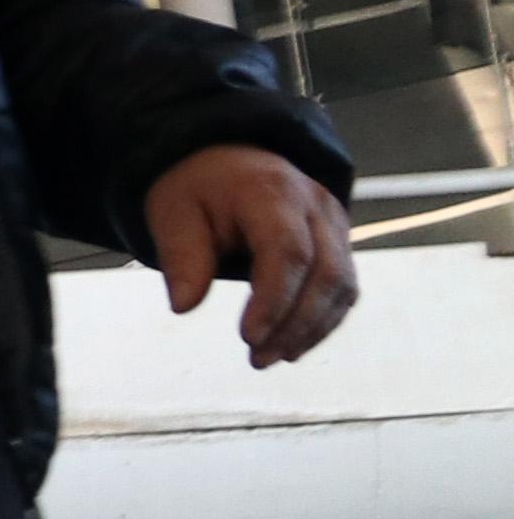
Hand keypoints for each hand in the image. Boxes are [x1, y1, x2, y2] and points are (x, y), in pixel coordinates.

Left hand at [143, 145, 357, 366]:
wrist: (228, 159)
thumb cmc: (199, 189)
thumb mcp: (173, 214)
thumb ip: (182, 258)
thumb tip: (183, 306)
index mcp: (272, 192)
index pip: (287, 251)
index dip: (274, 299)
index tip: (249, 337)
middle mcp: (315, 205)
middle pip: (325, 272)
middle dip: (295, 324)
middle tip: (257, 359)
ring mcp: (334, 223)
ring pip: (342, 284)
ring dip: (312, 329)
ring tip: (270, 358)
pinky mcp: (339, 242)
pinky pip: (343, 287)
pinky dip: (322, 320)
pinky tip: (292, 346)